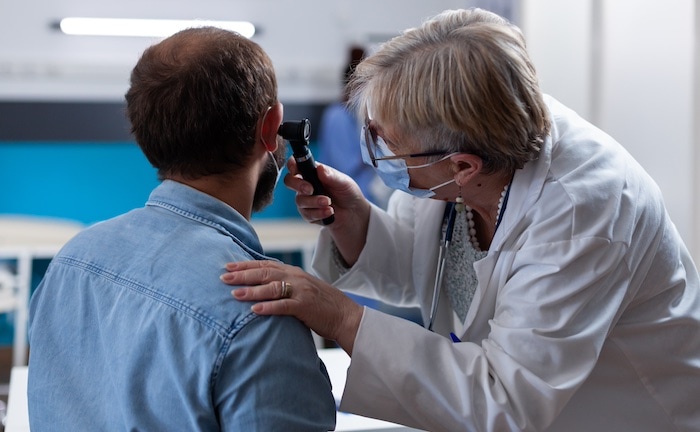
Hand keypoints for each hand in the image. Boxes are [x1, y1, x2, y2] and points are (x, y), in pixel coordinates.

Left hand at [222, 260, 363, 354]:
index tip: (227, 266)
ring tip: (235, 294)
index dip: (246, 265)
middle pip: (265, 272)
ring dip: (252, 290)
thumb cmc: (321, 305)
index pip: (266, 264)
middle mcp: (296, 277)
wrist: (345, 315)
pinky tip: (254, 310)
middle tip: (224, 277)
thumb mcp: (302, 289)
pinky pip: (284, 305)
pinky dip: (268, 307)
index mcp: (294, 272)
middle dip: (243, 275)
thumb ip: (284, 286)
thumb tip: (261, 287)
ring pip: (272, 287)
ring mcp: (301, 291)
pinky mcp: (305, 306)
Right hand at [285, 158, 371, 264]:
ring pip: (300, 200)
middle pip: (289, 181)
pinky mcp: (308, 214)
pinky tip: (329, 212)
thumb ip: (331, 175)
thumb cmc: (348, 192)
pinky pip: (307, 214)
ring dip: (314, 202)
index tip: (296, 171)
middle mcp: (306, 184)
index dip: (292, 166)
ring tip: (329, 203)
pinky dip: (319, 213)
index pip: (296, 165)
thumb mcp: (343, 182)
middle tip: (310, 190)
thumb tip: (319, 168)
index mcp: (313, 172)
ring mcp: (306, 200)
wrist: (353, 212)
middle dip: (298, 185)